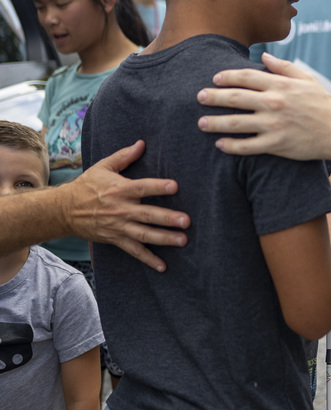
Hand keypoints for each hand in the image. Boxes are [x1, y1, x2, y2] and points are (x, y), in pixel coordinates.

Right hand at [66, 143, 189, 272]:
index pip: (142, 187)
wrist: (65, 210)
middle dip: (168, 218)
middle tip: (186, 221)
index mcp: (120, 189)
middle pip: (147, 214)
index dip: (158, 187)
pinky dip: (148, 259)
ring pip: (144, 234)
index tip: (175, 187)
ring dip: (164, 238)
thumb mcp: (103, 166)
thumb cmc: (87, 185)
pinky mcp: (116, 239)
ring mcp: (119, 226)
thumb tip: (142, 143)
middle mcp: (121, 209)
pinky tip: (162, 266)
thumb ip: (124, 156)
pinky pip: (134, 251)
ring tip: (183, 240)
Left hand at [198, 55, 330, 157]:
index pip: (246, 76)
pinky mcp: (276, 144)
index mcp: (280, 85)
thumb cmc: (323, 104)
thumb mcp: (307, 79)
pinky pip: (248, 146)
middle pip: (236, 98)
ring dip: (215, 122)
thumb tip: (262, 55)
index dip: (227, 76)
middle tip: (199, 97)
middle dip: (214, 97)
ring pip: (237, 123)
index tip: (215, 78)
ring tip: (201, 122)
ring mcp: (274, 125)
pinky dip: (231, 146)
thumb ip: (283, 67)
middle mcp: (274, 103)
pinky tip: (219, 144)